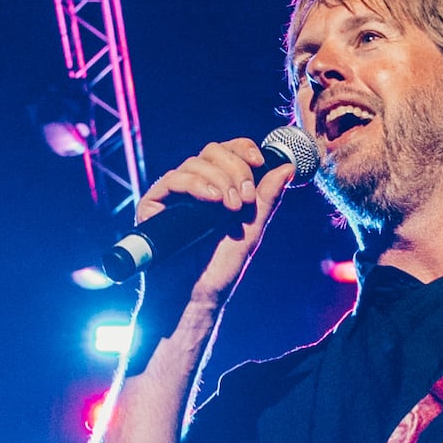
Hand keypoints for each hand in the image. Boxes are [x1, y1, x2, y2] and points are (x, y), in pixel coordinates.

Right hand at [132, 134, 293, 319]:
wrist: (196, 295)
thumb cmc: (220, 267)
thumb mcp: (251, 228)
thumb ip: (267, 197)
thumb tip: (288, 167)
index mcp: (217, 186)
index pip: (227, 151)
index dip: (243, 148)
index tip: (259, 161)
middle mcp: (194, 186)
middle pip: (212, 151)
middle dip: (235, 169)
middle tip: (245, 198)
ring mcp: (173, 193)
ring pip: (195, 163)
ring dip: (220, 180)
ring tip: (230, 208)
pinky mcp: (153, 203)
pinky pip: (174, 179)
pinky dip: (197, 185)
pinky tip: (212, 200)